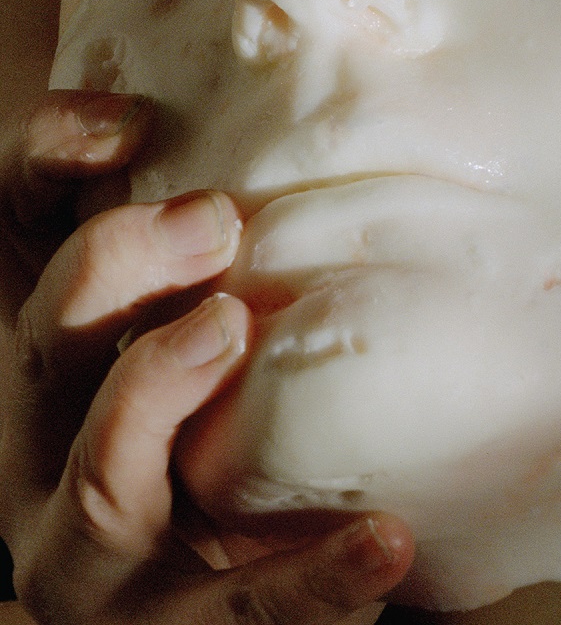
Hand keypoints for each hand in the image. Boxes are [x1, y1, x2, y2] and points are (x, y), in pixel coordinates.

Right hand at [0, 91, 412, 622]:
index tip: (132, 125)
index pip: (13, 234)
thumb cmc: (219, 410)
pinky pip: (239, 608)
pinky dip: (309, 575)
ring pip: (98, 479)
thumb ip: (203, 219)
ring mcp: (95, 549)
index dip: (43, 163)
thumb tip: (181, 122)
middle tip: (211, 220)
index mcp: (56, 349)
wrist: (229, 578)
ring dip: (154, 390)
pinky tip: (386, 537)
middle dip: (115, 272)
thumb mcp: (201, 303)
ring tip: (230, 326)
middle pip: (39, 348)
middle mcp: (47, 444)